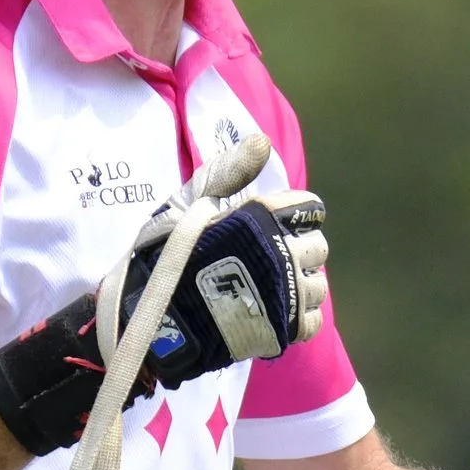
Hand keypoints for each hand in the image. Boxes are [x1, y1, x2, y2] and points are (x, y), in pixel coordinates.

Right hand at [111, 187, 328, 385]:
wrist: (151, 315)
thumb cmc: (164, 254)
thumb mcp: (188, 203)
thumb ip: (228, 173)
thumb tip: (262, 142)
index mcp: (264, 217)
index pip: (309, 206)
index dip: (292, 213)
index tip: (271, 222)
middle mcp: (283, 253)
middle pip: (318, 247)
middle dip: (297, 248)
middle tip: (267, 255)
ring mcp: (285, 293)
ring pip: (317, 285)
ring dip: (300, 283)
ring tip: (271, 286)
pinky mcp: (282, 327)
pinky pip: (311, 320)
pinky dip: (299, 315)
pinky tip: (276, 309)